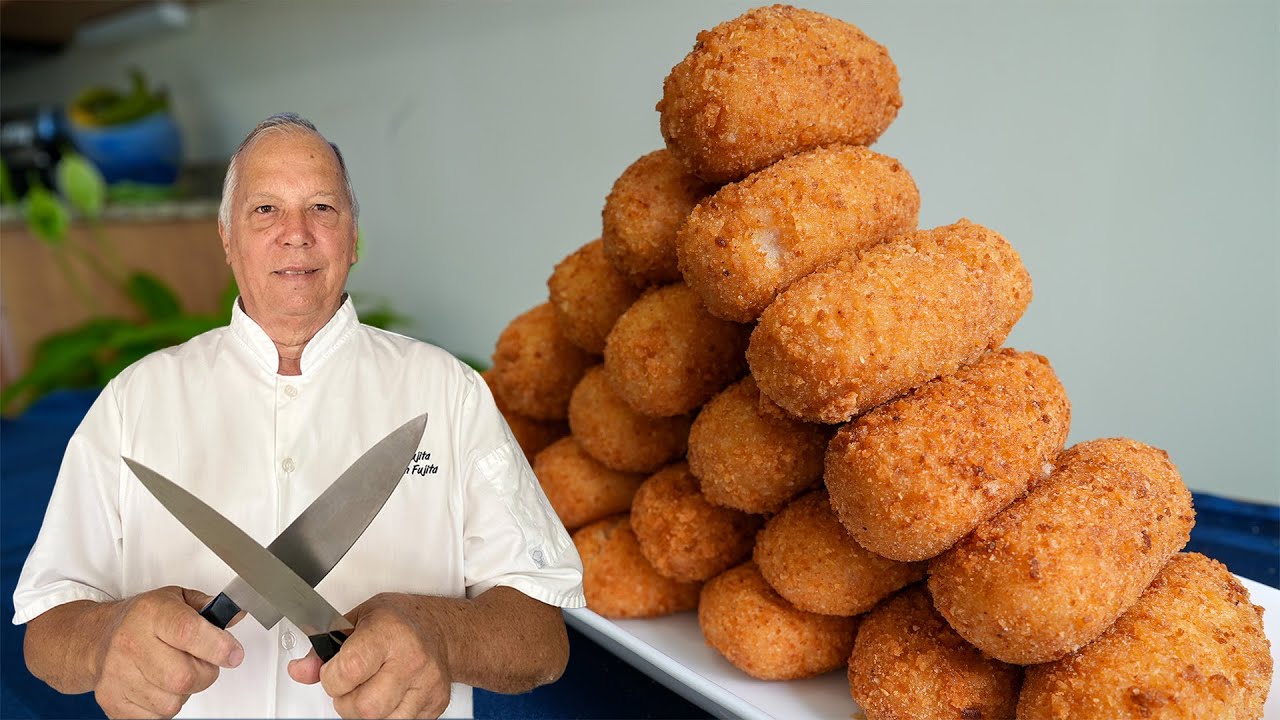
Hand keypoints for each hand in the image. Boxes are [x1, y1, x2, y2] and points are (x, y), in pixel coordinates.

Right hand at [92, 586, 243, 718]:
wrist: (98, 637)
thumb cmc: (142, 619)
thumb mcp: (176, 599)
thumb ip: (209, 607)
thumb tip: (235, 616)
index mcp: (151, 613)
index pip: (188, 632)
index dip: (218, 647)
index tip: (233, 654)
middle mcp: (131, 643)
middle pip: (184, 677)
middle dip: (205, 673)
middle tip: (202, 662)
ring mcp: (118, 675)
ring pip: (172, 702)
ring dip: (185, 692)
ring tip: (175, 671)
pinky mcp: (112, 701)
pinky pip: (156, 717)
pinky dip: (166, 705)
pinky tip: (159, 685)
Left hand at [288, 593, 450, 718]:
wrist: (441, 629)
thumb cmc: (399, 621)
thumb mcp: (357, 620)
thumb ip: (324, 648)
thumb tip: (300, 670)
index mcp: (389, 632)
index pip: (348, 671)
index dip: (331, 677)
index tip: (332, 671)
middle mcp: (412, 659)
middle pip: (364, 707)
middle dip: (346, 702)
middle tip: (351, 685)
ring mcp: (427, 684)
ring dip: (365, 713)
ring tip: (370, 690)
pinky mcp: (435, 704)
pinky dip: (387, 716)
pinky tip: (389, 696)